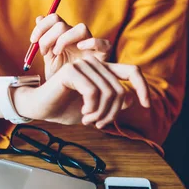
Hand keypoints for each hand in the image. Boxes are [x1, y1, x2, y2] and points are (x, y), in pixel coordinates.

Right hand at [15, 53, 150, 127]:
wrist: (41, 108)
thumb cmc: (66, 107)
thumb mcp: (95, 108)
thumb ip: (113, 102)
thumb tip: (130, 98)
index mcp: (103, 70)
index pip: (132, 71)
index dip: (143, 87)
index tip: (146, 106)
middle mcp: (95, 64)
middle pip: (120, 90)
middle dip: (113, 113)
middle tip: (99, 123)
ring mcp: (83, 65)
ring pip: (108, 92)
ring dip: (101, 113)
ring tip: (90, 121)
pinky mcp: (72, 71)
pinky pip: (93, 92)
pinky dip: (92, 108)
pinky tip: (84, 114)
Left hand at [29, 14, 110, 79]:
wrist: (67, 96)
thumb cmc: (60, 76)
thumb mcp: (48, 58)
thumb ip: (44, 39)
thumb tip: (39, 18)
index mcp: (64, 35)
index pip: (54, 19)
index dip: (42, 27)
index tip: (33, 41)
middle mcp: (77, 37)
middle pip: (62, 24)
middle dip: (48, 37)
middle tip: (45, 52)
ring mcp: (90, 45)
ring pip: (81, 28)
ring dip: (64, 39)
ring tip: (57, 54)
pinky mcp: (103, 55)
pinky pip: (103, 44)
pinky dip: (92, 43)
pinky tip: (79, 49)